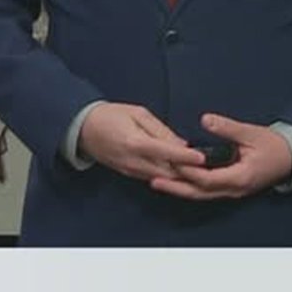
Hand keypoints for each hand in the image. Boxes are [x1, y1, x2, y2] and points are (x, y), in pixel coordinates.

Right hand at [78, 102, 205, 181]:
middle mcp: (134, 161)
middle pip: (167, 171)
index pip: (167, 153)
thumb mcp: (137, 113)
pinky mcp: (128, 174)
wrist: (82, 128)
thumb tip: (182, 144)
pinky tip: (179, 173)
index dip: (187, 157)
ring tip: (199, 172)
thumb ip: (160, 130)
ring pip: (162, 178)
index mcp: (136, 143)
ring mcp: (131, 171)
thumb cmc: (110, 115)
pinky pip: (152, 178)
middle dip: (188, 171)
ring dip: (179, 176)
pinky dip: (167, 176)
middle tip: (209, 168)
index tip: (204, 158)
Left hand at [149, 113, 291, 200]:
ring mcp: (233, 191)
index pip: (208, 179)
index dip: (188, 171)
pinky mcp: (231, 188)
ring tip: (158, 182)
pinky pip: (207, 191)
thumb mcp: (251, 133)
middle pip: (200, 192)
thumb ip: (228, 128)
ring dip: (180, 189)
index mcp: (241, 177)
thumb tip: (207, 120)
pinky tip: (176, 180)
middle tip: (154, 180)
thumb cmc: (274, 146)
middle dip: (176, 187)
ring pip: (202, 194)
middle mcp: (235, 189)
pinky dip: (190, 187)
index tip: (171, 162)